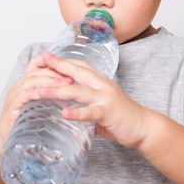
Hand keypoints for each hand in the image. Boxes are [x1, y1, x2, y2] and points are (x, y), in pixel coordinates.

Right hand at [0, 52, 73, 152]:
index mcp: (26, 83)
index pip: (37, 64)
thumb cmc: (23, 123)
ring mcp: (15, 94)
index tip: (69, 68)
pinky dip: (36, 92)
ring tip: (65, 84)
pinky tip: (47, 93)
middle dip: (56, 72)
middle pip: (37, 70)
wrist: (4, 137)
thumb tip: (70, 93)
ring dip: (50, 81)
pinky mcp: (12, 105)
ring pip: (32, 80)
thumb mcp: (39, 106)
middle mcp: (19, 85)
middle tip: (71, 77)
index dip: (52, 63)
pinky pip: (25, 94)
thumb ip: (49, 97)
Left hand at [37, 51, 151, 147]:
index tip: (47, 57)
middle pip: (76, 72)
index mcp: (100, 81)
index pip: (79, 66)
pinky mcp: (108, 112)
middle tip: (41, 60)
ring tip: (40, 91)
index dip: (63, 61)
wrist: (144, 126)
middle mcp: (102, 85)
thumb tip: (67, 109)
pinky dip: (76, 112)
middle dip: (58, 65)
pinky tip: (64, 113)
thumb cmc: (122, 117)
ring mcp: (105, 97)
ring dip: (57, 91)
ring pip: (78, 91)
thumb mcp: (101, 106)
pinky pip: (90, 112)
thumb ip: (85, 104)